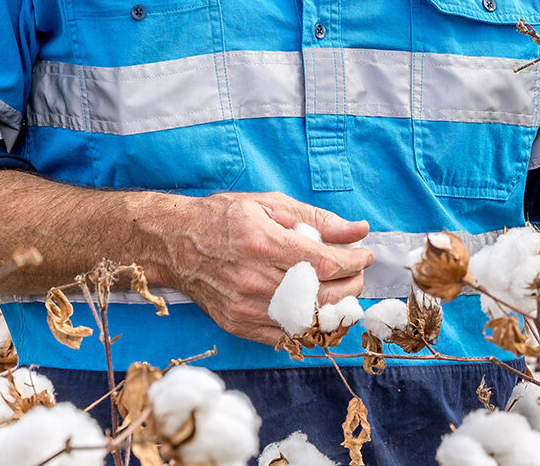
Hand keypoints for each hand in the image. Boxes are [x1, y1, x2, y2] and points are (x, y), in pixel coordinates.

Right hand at [160, 191, 372, 345]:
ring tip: (340, 290)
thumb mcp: (269, 204)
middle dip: (351, 285)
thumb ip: (316, 219)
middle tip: (356, 272)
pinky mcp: (238, 325)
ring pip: (307, 320)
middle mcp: (254, 279)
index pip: (324, 263)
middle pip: (321, 295)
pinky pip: (285, 336)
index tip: (364, 255)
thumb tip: (357, 230)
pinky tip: (314, 308)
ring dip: (335, 308)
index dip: (353, 262)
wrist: (175, 243)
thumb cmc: (223, 217)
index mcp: (262, 243)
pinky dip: (308, 325)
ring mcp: (245, 307)